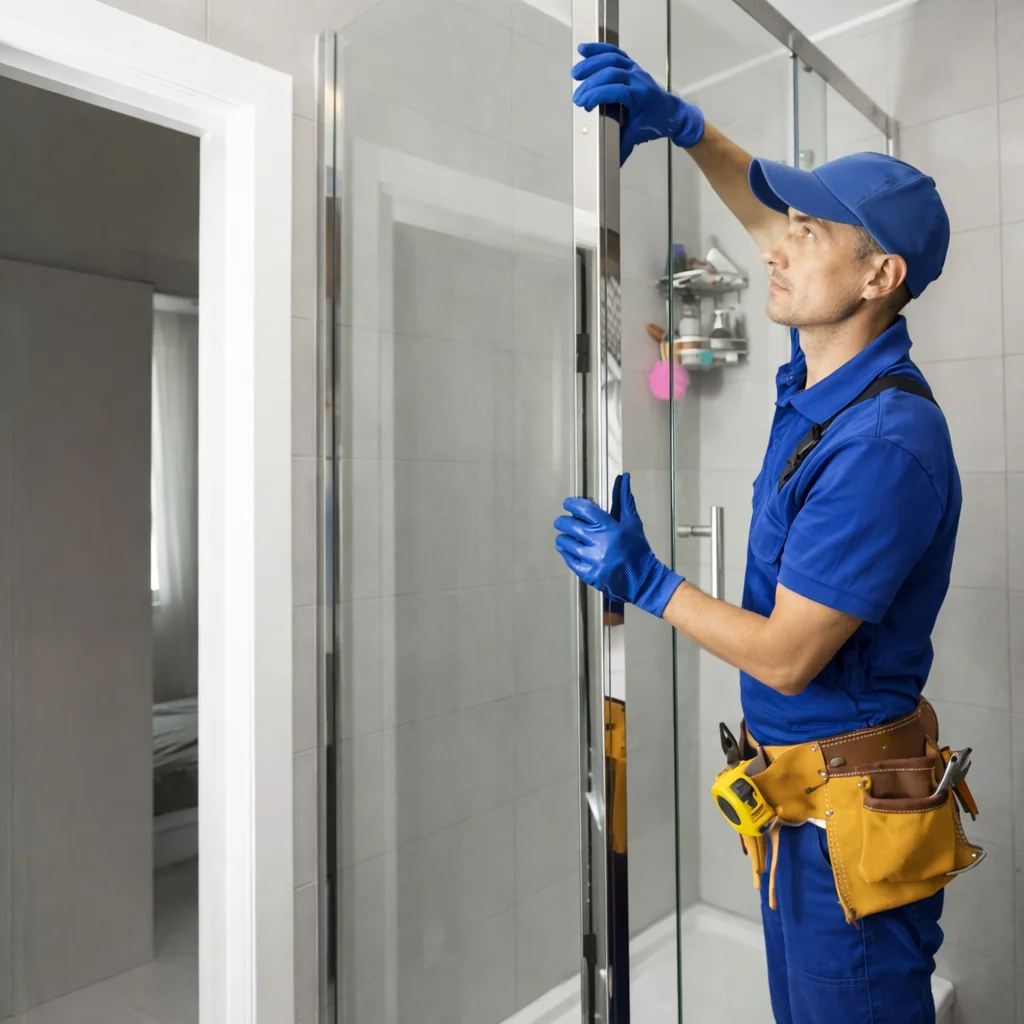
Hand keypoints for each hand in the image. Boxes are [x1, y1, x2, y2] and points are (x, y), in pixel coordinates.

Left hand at [554, 473, 683, 617]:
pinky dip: (566, 552)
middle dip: (563, 521)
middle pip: (569, 525)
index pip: (583, 509)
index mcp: (610, 528)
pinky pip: (568, 559)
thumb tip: (624, 477)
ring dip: (563, 537)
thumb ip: (624, 499)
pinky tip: (568, 549)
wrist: (642, 579)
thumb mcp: (632, 523)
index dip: (572, 503)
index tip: (568, 503)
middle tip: (563, 521)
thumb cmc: (637, 549)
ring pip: (565, 542)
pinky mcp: (588, 574)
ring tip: (566, 536)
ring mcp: (592, 560)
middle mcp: (599, 543)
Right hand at [571, 42, 704, 164]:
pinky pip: (615, 53)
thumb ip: (620, 148)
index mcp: (640, 96)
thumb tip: (608, 166)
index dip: (597, 95)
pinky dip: (599, 50)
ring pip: (612, 59)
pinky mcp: (632, 66)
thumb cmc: (655, 124)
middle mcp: (638, 79)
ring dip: (592, 63)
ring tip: (576, 73)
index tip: (583, 104)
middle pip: (611, 72)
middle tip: (577, 97)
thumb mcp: (636, 137)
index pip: (615, 90)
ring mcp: (635, 70)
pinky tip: (584, 50)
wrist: (674, 113)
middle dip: (590, 83)